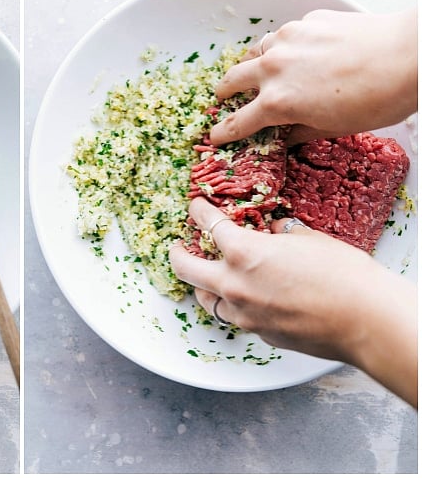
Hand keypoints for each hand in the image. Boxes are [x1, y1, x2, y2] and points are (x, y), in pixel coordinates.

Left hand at [169, 197, 416, 406]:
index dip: (198, 212)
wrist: (366, 322)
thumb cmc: (344, 276)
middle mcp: (234, 285)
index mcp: (243, 253)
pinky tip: (246, 300)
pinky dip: (234, 306)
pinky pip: (235, 318)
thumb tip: (277, 231)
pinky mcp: (259, 334)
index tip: (196, 208)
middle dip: (177, 254)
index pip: (208, 225)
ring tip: (207, 277)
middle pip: (186, 268)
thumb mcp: (310, 239)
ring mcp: (244, 314)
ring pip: (206, 300)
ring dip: (203, 286)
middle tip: (177, 247)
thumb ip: (283, 234)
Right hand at [210, 9, 417, 145]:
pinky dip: (282, 46)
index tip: (216, 135)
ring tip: (258, 71)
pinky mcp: (306, 22)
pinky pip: (283, 35)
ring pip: (254, 52)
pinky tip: (298, 52)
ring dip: (251, 65)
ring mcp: (288, 40)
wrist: (409, 56)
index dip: (223, 132)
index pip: (238, 122)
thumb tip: (288, 134)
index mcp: (278, 102)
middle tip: (225, 98)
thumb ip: (301, 130)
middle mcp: (274, 69)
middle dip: (225, 93)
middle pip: (232, 80)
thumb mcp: (334, 127)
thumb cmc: (377, 98)